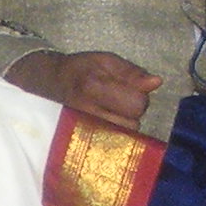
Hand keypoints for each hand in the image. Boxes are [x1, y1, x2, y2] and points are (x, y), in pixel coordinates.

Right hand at [8, 47, 161, 128]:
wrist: (48, 84)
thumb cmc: (79, 69)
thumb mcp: (105, 61)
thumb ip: (132, 72)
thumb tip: (157, 82)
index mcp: (94, 87)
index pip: (137, 103)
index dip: (138, 94)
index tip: (128, 88)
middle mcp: (89, 112)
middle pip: (134, 123)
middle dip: (132, 111)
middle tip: (118, 99)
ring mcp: (85, 131)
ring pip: (126, 136)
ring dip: (124, 123)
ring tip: (110, 110)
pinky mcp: (85, 142)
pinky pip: (114, 145)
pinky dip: (116, 134)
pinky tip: (107, 122)